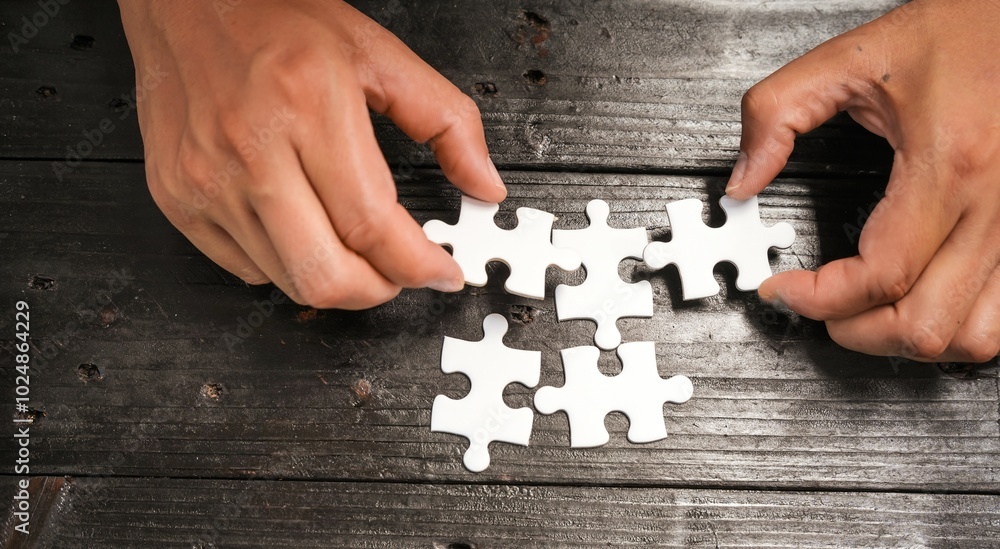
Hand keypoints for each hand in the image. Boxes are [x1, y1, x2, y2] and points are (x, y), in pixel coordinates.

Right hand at [117, 0, 505, 308]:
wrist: (182, 1)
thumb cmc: (274, 17)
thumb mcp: (375, 52)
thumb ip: (445, 119)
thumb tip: (485, 183)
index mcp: (307, 105)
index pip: (372, 223)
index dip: (419, 265)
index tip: (442, 272)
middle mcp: (250, 148)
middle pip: (326, 274)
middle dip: (379, 291)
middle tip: (401, 274)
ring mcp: (206, 180)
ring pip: (288, 281)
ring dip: (338, 282)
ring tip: (358, 251)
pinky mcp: (178, 199)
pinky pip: (245, 269)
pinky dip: (288, 267)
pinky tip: (306, 234)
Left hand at [726, 0, 999, 362]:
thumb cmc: (965, 31)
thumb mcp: (853, 59)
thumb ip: (777, 114)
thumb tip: (743, 179)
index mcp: (950, 164)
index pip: (879, 275)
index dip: (817, 299)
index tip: (783, 290)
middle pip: (926, 324)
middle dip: (856, 332)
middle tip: (820, 311)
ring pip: (976, 337)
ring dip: (910, 340)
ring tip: (867, 315)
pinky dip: (960, 325)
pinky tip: (924, 301)